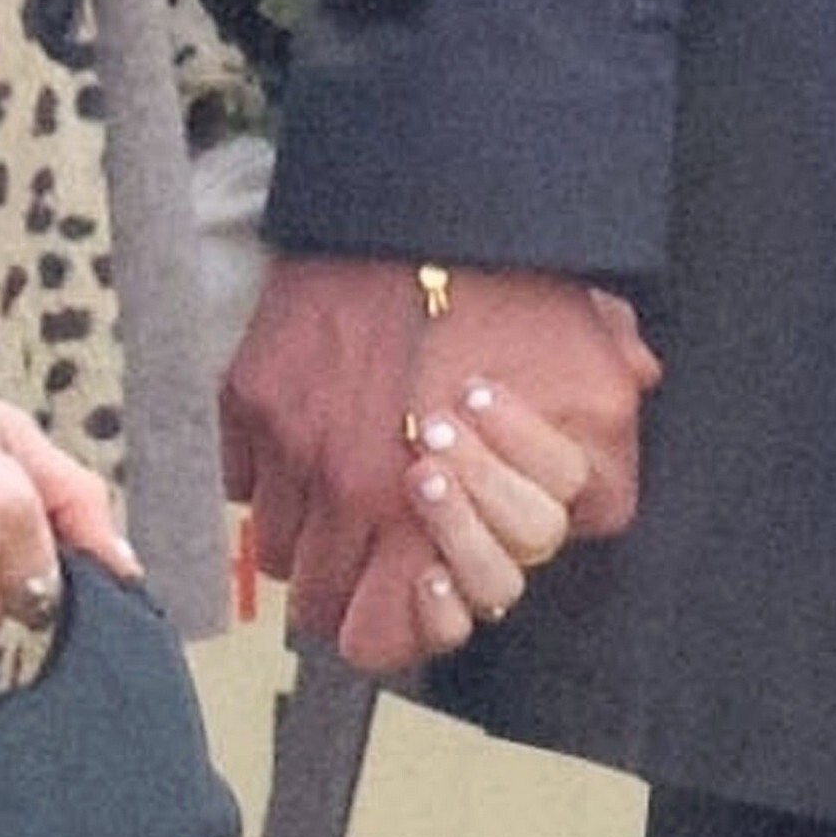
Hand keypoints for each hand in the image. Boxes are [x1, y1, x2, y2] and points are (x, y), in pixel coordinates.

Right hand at [221, 257, 659, 672]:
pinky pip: (238, 480)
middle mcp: (344, 492)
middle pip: (316, 602)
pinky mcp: (246, 397)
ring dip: (306, 535)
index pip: (377, 637)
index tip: (406, 596)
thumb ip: (597, 477)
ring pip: (273, 547)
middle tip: (372, 558)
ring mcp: (285, 446)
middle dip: (347, 590)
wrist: (428, 200)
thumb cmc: (516, 295)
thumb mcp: (594, 392)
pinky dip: (266, 476)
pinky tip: (307, 444)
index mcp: (425, 508)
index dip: (392, 631)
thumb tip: (585, 515)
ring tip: (339, 500)